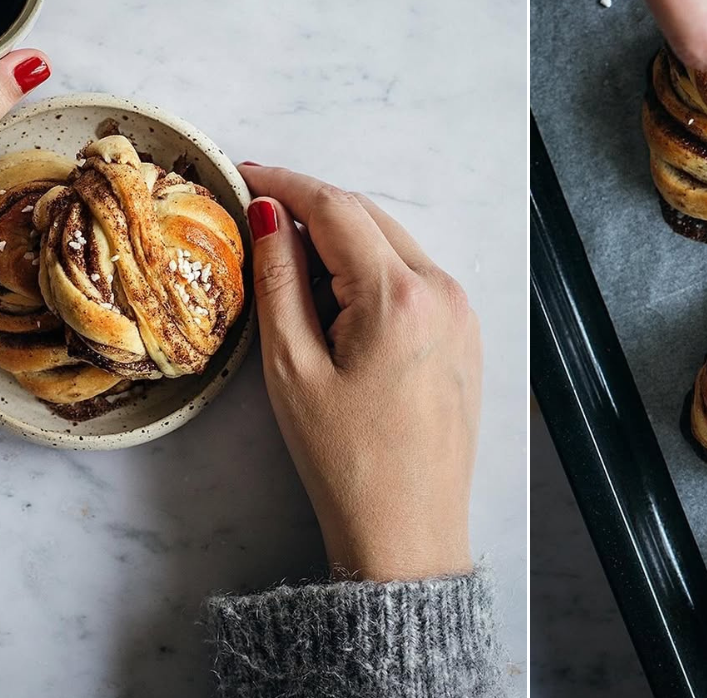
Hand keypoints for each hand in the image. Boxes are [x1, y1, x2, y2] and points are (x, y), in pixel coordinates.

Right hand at [239, 164, 480, 581]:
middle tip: (254, 215)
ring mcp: (461, 310)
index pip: (335, 208)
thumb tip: (268, 214)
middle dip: (310, 208)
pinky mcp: (464, 332)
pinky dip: (370, 269)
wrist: (409, 531)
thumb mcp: (292, 369)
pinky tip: (333, 297)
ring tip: (285, 262)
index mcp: (398, 296)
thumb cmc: (346, 462)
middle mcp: (442, 290)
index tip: (242, 174)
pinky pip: (412, 275)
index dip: (284, 184)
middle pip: (368, 217)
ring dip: (341, 239)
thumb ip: (279, 281)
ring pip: (391, 243)